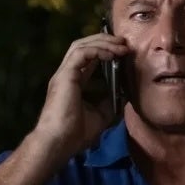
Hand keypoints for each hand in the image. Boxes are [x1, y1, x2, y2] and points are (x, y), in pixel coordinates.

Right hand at [32, 32, 130, 160]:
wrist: (60, 143)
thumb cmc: (77, 134)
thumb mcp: (102, 115)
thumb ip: (110, 102)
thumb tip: (124, 94)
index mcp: (73, 81)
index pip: (88, 58)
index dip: (105, 51)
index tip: (123, 51)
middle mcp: (67, 74)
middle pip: (83, 46)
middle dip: (105, 41)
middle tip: (124, 42)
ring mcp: (64, 73)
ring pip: (81, 45)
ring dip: (103, 42)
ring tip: (121, 45)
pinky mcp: (65, 75)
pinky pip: (81, 53)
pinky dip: (97, 50)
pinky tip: (112, 54)